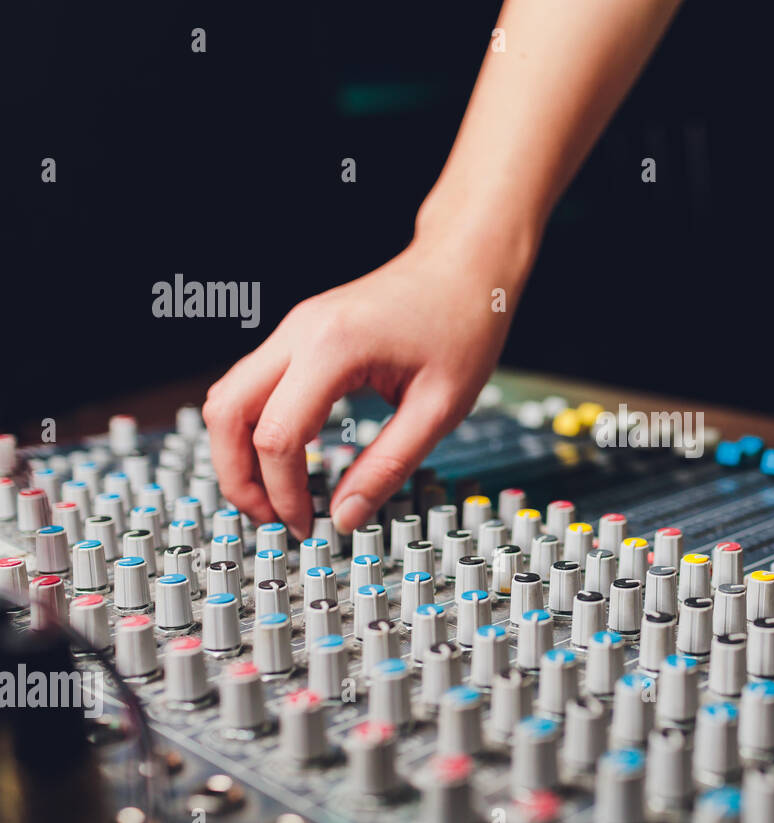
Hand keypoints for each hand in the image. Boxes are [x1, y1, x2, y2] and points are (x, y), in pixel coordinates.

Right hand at [202, 198, 536, 538]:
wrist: (465, 264)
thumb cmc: (463, 324)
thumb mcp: (440, 408)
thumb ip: (389, 465)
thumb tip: (345, 517)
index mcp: (333, 347)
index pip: (277, 437)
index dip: (284, 493)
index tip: (308, 524)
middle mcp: (300, 331)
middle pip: (226, 413)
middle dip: (237, 475)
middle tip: (270, 517)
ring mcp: (294, 328)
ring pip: (230, 397)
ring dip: (238, 451)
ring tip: (275, 494)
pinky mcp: (301, 333)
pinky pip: (255, 385)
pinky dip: (257, 426)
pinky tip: (288, 458)